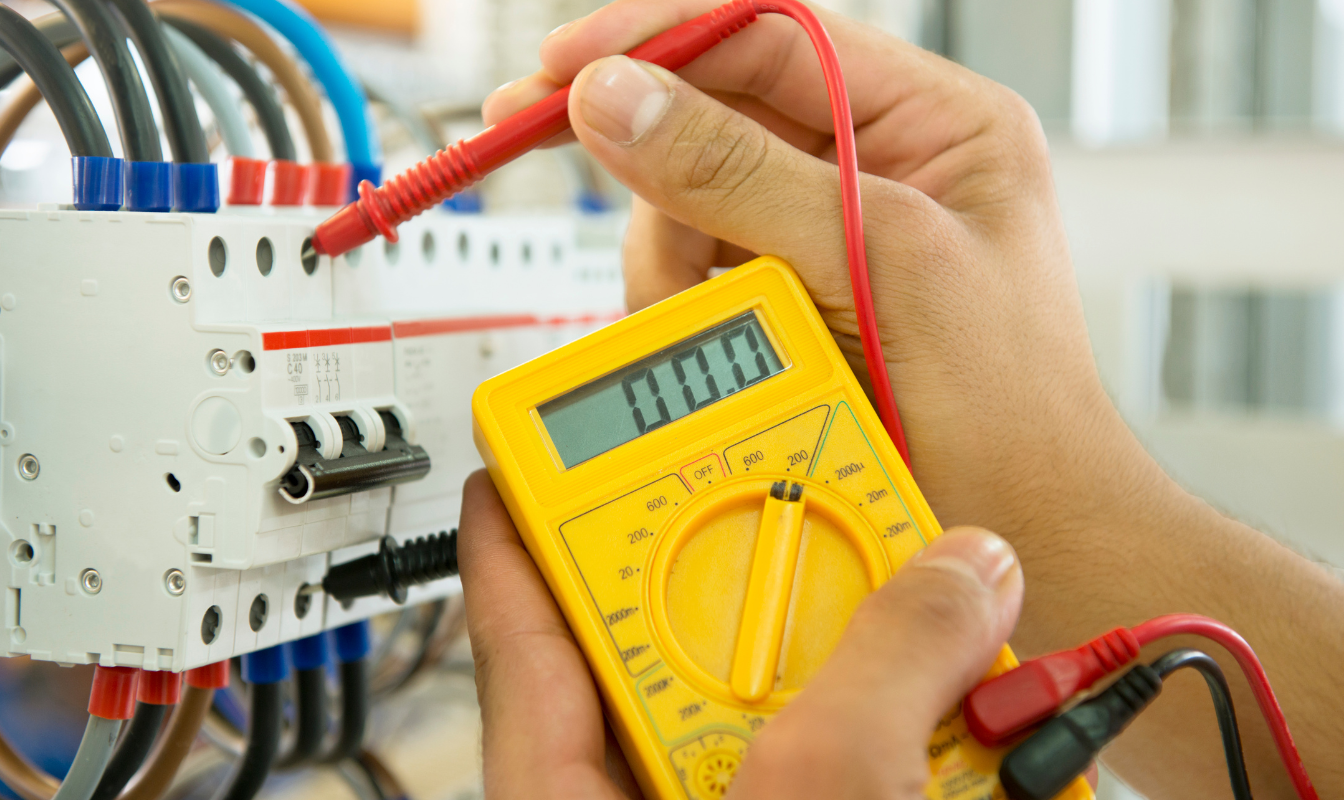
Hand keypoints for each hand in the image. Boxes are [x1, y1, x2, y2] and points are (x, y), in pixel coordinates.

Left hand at [458, 470, 1023, 798]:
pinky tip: (974, 730)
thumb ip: (878, 671)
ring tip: (943, 648)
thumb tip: (957, 574)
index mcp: (570, 787)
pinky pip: (864, 763)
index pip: (525, 615)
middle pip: (684, 636)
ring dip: (879, 668)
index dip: (529, 509)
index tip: (536, 431)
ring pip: (796, 702)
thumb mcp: (815, 795)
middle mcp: (651, 792)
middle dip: (767, 568)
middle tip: (819, 504)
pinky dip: (916, 740)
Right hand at [483, 0, 1150, 555]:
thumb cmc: (1004, 400)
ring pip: (685, 201)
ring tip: (704, 309)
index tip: (570, 64)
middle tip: (535, 133)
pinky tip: (702, 334)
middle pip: (713, 111)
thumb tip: (619, 100)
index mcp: (928, 122)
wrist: (1010, 524)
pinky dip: (674, 304)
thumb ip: (741, 172)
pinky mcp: (780, 303)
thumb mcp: (878, 257)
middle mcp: (869, 168)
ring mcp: (817, 238)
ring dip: (666, 254)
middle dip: (648, 155)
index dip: (661, 38)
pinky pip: (688, 274)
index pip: (772, 33)